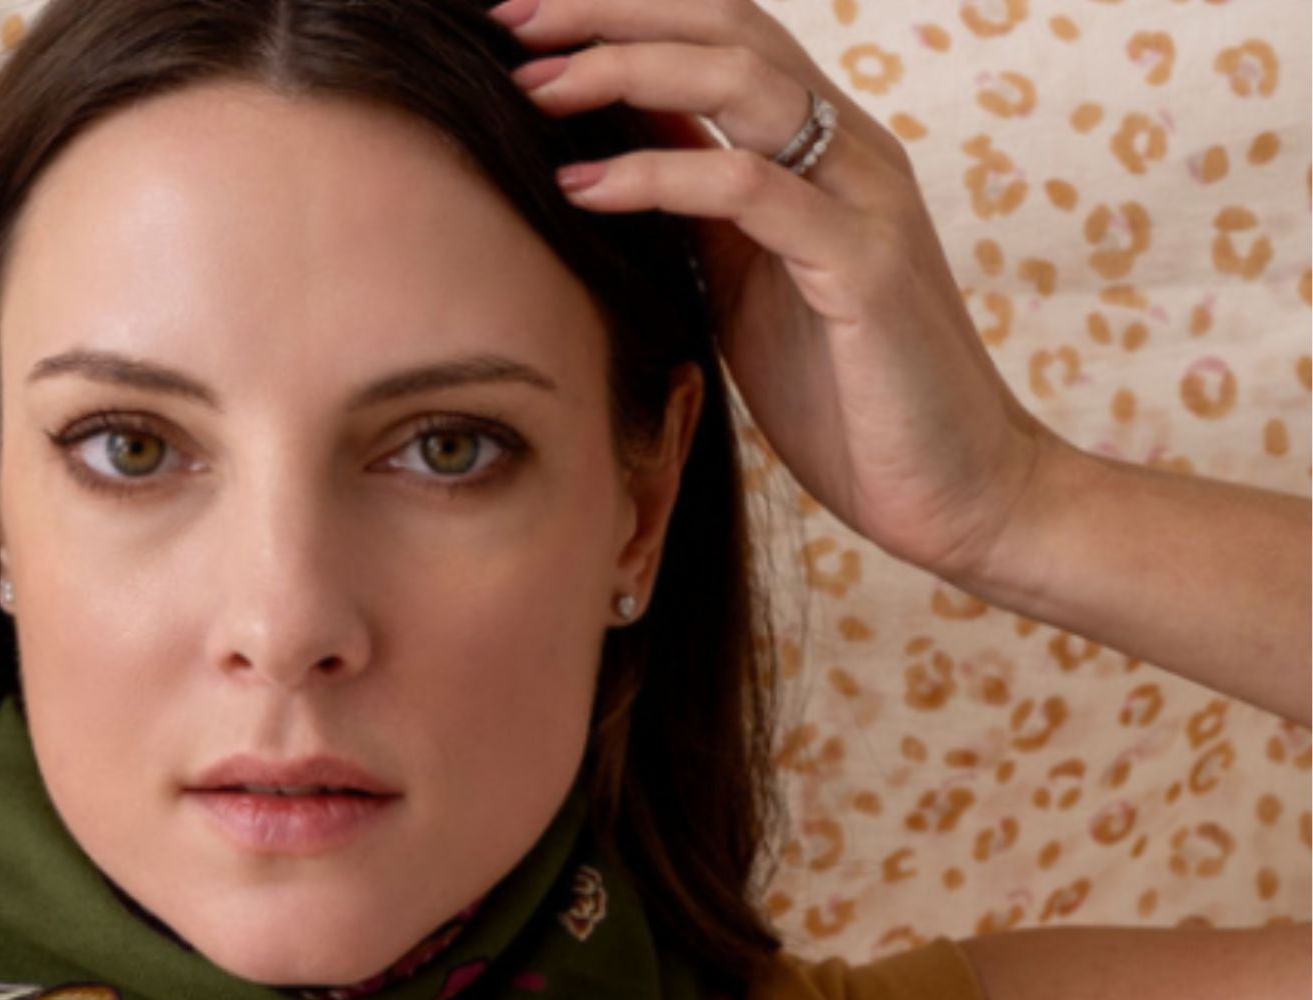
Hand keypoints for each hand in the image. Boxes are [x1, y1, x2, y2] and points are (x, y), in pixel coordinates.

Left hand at [495, 0, 1055, 585]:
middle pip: (728, 28)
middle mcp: (851, 152)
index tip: (528, 24)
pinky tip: (585, 188)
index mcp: (824, 153)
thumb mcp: (751, 292)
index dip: (628, 17)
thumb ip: (704, 219)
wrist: (953, 487)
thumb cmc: (848, 399)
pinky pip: (751, 191)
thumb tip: (628, 158)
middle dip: (613, 13)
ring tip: (535, 86)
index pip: (724, 38)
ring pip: (742, 82)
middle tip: (513, 19)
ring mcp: (863, 200)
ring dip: (627, 71)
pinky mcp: (862, 266)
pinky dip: (660, 177)